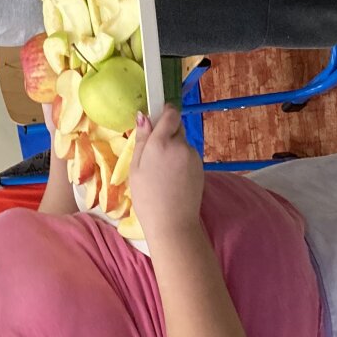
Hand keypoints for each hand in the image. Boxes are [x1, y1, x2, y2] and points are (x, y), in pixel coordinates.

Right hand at [128, 108, 202, 236]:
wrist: (173, 223)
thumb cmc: (147, 197)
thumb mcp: (135, 168)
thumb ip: (141, 140)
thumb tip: (144, 116)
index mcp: (160, 143)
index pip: (170, 114)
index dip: (164, 113)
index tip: (157, 120)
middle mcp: (180, 145)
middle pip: (176, 127)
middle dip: (167, 134)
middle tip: (155, 155)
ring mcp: (193, 155)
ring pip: (182, 142)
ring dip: (174, 149)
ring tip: (164, 172)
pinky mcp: (201, 165)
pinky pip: (189, 155)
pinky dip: (182, 161)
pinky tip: (174, 178)